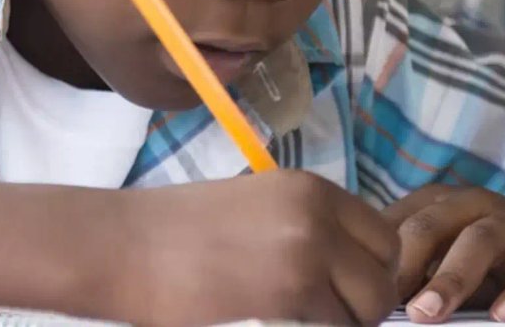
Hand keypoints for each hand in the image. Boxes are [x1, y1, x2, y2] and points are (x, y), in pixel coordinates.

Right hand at [100, 170, 399, 326]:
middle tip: (325, 316)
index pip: (383, 238)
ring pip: (365, 311)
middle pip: (383, 278)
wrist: (120, 245)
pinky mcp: (289, 295)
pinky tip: (276, 324)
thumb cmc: (172, 232)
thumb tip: (344, 268)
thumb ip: (304, 227)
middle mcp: (318, 217)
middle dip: (363, 305)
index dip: (369, 272)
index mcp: (310, 190)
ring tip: (299, 322)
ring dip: (340, 324)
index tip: (343, 290)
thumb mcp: (252, 208)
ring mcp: (307, 256)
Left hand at [385, 184, 504, 322]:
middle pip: (431, 227)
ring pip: (480, 240)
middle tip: (387, 305)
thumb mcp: (448, 259)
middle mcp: (474, 205)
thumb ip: (418, 274)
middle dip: (406, 266)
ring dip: (451, 277)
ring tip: (429, 312)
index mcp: (439, 204)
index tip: (362, 292)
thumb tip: (377, 303)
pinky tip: (502, 315)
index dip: (375, 257)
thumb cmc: (492, 257)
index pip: (396, 223)